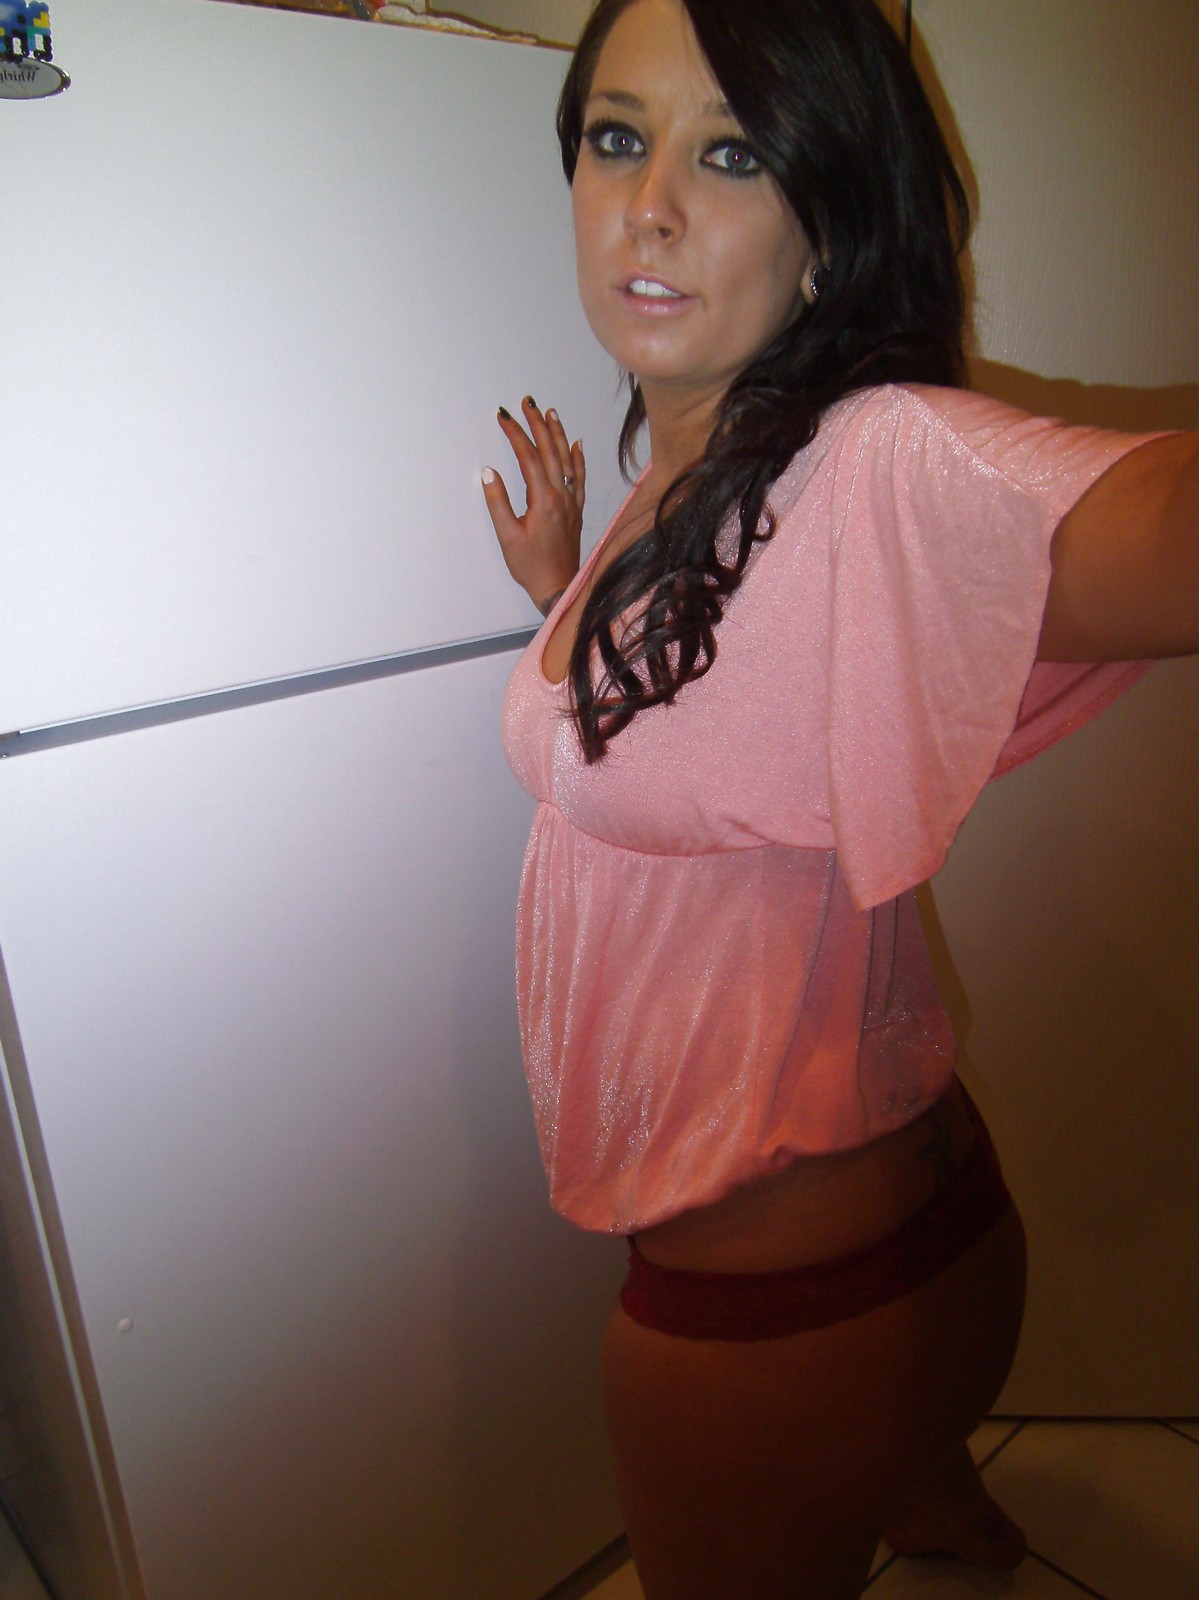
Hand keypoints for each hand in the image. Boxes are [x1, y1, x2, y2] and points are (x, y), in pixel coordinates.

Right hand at [482, 395, 584, 615]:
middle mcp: (561, 496)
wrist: (559, 586)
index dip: (516, 434)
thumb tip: (488, 473)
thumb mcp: (507, 536)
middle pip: (549, 451)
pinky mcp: (575, 509)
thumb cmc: (531, 566)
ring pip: (566, 459)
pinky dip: (577, 458)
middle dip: (537, 424)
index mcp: (543, 500)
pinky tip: (576, 444)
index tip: (504, 417)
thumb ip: (498, 502)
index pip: (528, 457)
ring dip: (557, 434)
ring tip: (549, 413)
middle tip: (528, 402)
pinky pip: (579, 477)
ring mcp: (571, 501)